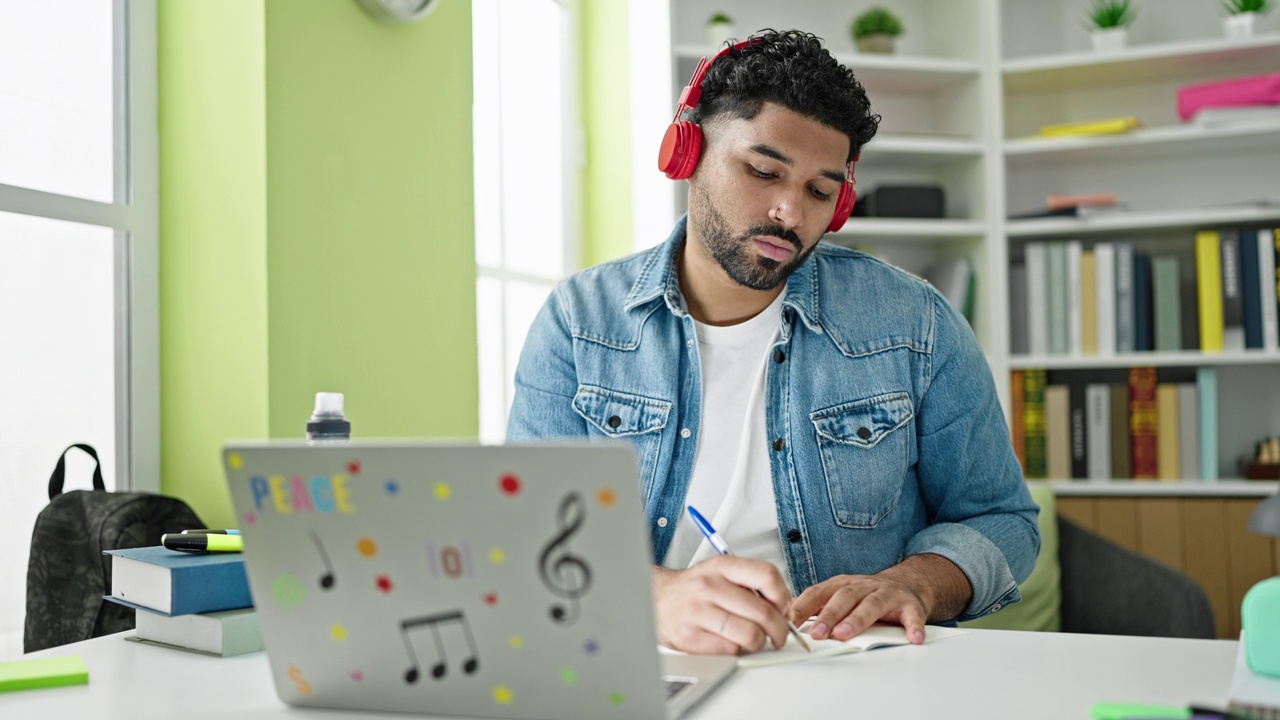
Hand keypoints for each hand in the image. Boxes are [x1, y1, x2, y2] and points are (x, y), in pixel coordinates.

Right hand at [651, 555, 792, 654]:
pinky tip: (732, 643)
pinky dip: (738, 651)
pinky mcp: (691, 637)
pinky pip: (731, 651)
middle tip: (778, 634)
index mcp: (721, 566)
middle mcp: (709, 586)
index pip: (766, 575)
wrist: (656, 600)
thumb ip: (751, 584)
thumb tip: (784, 609)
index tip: (783, 608)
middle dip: (779, 629)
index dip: (783, 596)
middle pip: (763, 612)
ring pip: (750, 635)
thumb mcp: (720, 573)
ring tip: (754, 639)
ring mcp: (698, 612)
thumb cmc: (694, 590)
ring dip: (759, 643)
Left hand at [789, 554, 971, 645]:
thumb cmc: (868, 595)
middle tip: (817, 632)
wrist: (908, 585)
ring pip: (872, 605)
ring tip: (846, 634)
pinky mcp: (910, 605)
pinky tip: (912, 638)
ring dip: (858, 619)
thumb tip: (787, 619)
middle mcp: (864, 586)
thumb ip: (817, 607)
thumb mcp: (840, 596)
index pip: (819, 592)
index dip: (803, 606)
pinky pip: (912, 616)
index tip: (788, 620)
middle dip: (829, 615)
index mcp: (843, 585)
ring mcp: (887, 594)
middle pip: (844, 597)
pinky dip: (913, 627)